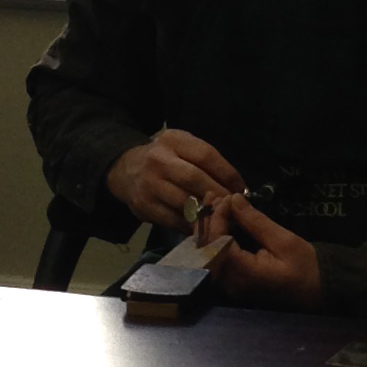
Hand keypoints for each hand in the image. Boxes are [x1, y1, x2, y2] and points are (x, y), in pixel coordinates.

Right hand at [105, 129, 244, 227]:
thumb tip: (236, 186)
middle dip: (219, 195)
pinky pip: (173, 220)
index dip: (227, 173)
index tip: (240, 188)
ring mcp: (149, 184)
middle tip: (233, 207)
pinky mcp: (144, 206)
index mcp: (172, 140)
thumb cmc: (166, 158)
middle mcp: (158, 160)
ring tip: (222, 218)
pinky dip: (192, 225)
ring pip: (184, 202)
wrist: (125, 169)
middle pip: (194, 179)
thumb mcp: (182, 147)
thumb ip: (206, 160)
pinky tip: (203, 226)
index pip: (205, 155)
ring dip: (207, 213)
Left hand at [204, 190, 324, 309]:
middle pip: (207, 249)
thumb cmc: (307, 267)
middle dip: (208, 221)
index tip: (225, 196)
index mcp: (243, 273)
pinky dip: (215, 240)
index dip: (217, 216)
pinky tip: (220, 223)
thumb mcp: (283, 240)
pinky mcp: (234, 284)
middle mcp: (230, 283)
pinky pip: (217, 259)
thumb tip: (233, 199)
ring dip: (209, 229)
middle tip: (212, 196)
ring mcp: (230, 286)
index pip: (218, 241)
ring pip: (208, 254)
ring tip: (214, 206)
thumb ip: (255, 221)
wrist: (320, 292)